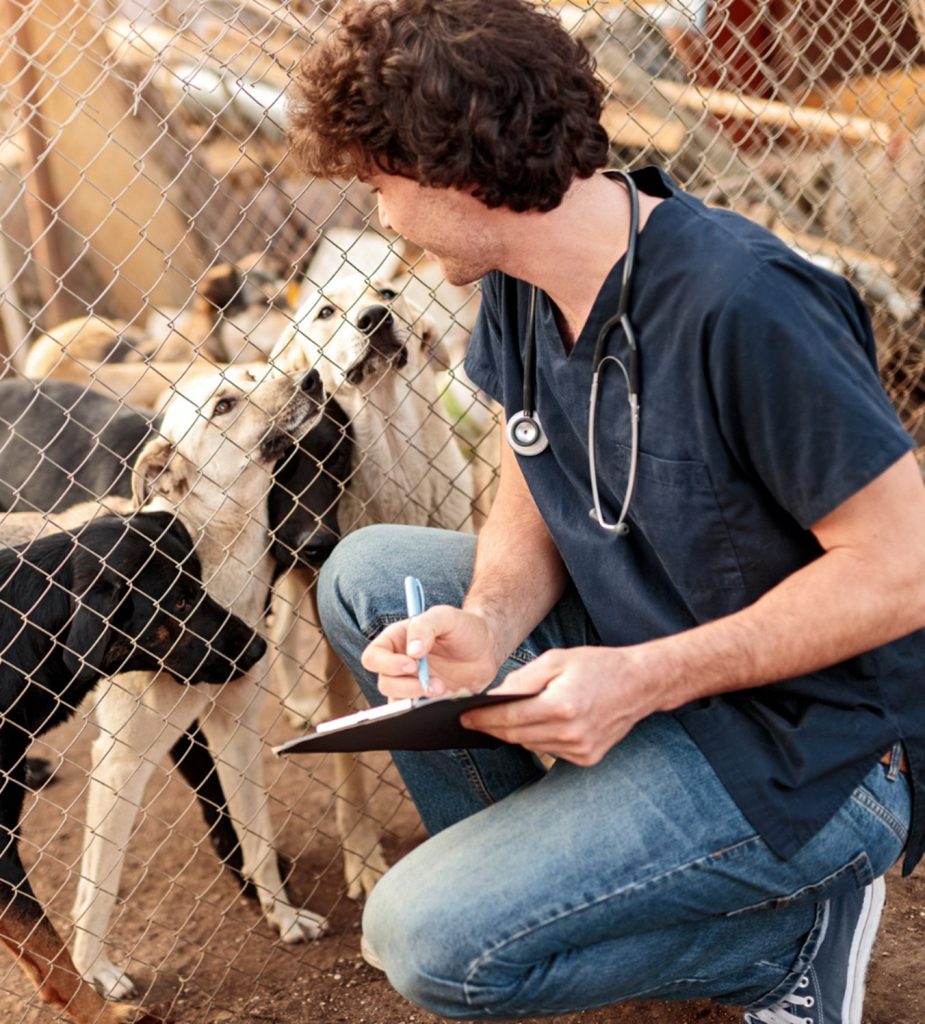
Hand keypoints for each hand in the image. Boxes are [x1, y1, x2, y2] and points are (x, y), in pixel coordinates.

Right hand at [361, 605, 500, 698]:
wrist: (487, 648)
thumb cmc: (464, 627)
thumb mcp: (446, 616)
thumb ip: (426, 626)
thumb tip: (412, 651)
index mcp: (397, 640)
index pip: (374, 656)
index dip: (387, 664)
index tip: (412, 665)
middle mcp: (399, 662)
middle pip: (384, 682)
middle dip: (407, 686)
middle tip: (433, 682)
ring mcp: (411, 683)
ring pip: (397, 700)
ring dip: (418, 698)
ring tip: (443, 689)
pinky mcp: (425, 698)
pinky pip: (414, 711)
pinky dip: (427, 708)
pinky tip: (446, 696)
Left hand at [460, 645, 663, 765]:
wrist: (640, 684)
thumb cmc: (597, 666)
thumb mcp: (556, 660)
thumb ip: (523, 680)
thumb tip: (494, 697)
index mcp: (560, 706)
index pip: (508, 719)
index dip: (481, 718)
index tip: (462, 717)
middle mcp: (570, 733)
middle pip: (515, 736)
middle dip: (491, 728)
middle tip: (470, 720)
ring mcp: (580, 749)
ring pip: (530, 745)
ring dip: (514, 734)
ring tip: (497, 721)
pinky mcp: (588, 758)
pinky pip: (549, 751)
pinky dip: (538, 738)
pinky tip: (537, 724)